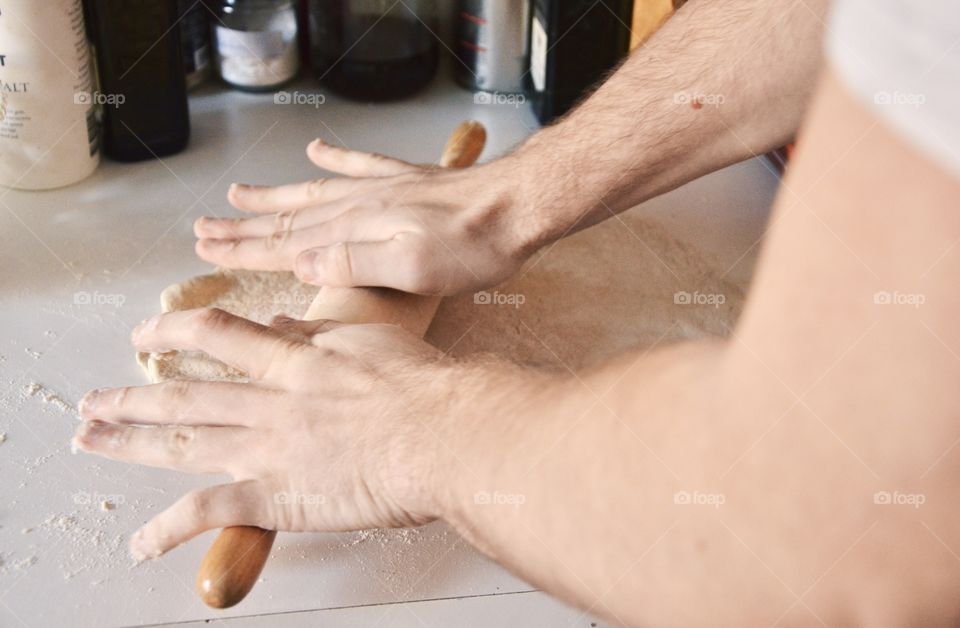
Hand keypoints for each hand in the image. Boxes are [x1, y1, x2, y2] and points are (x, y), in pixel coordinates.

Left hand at [73, 308, 456, 560]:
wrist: (445, 434)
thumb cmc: (422, 385)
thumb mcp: (370, 339)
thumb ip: (319, 333)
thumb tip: (281, 322)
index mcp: (293, 361)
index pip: (217, 336)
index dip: (172, 332)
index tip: (146, 335)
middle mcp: (269, 402)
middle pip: (183, 395)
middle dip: (131, 397)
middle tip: (92, 401)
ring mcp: (269, 450)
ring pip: (183, 444)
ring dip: (129, 442)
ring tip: (90, 440)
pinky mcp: (279, 498)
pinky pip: (211, 514)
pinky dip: (170, 529)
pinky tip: (140, 541)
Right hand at [194, 141, 536, 295]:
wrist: (518, 206)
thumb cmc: (474, 246)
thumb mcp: (414, 269)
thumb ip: (356, 265)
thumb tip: (303, 264)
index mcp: (356, 231)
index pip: (286, 244)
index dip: (245, 248)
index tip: (208, 249)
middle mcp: (360, 205)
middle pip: (289, 217)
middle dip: (243, 225)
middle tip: (204, 227)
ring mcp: (381, 189)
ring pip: (313, 192)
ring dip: (274, 196)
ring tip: (239, 192)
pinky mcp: (405, 181)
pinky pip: (359, 164)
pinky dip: (334, 158)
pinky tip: (316, 149)